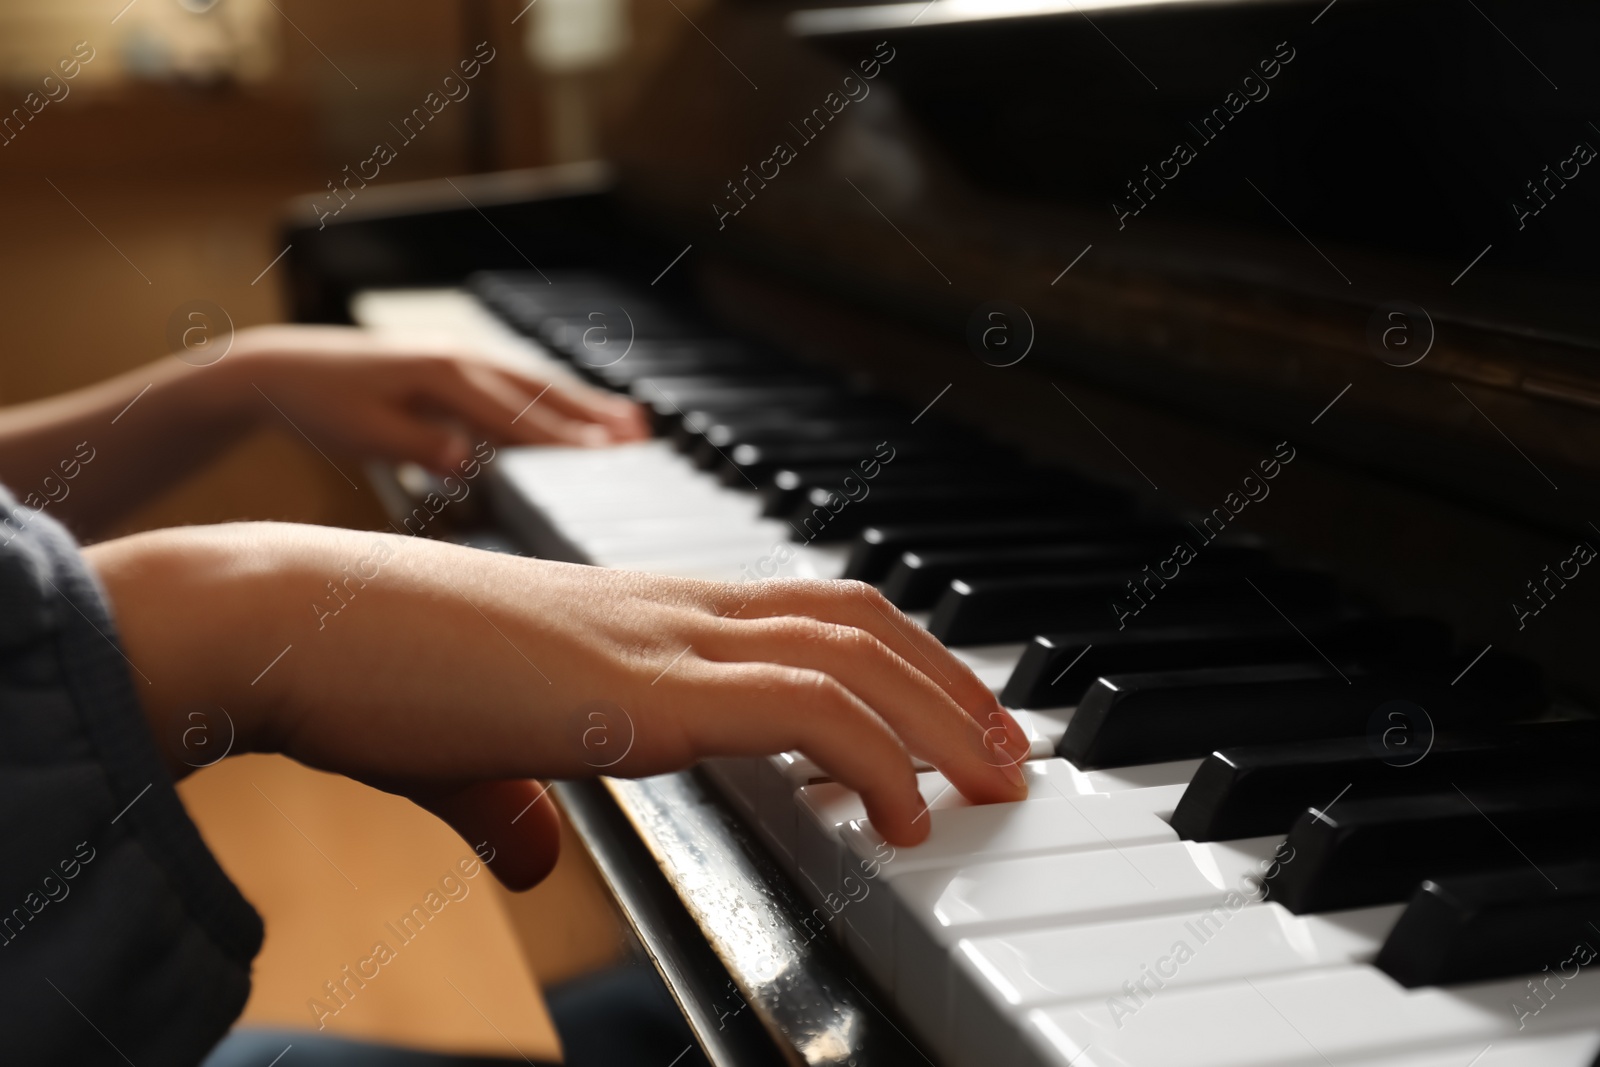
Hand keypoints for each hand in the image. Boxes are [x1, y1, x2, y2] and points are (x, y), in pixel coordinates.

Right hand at [85, 525, 1030, 888]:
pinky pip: (797, 709)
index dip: (891, 654)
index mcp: (641, 611)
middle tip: (1007, 749)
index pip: (806, 606)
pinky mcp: (636, 689)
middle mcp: (668, 608)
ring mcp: (657, 638)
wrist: (292, 618)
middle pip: (858, 617)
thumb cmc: (370, 674)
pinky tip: (894, 821)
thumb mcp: (467, 749)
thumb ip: (513, 800)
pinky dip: (870, 759)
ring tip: (991, 787)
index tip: (942, 715)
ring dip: (939, 720)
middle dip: (949, 683)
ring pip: (851, 654)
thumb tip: (528, 855)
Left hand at [221, 325, 648, 471]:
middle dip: (593, 415)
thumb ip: (416, 446)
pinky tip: (573, 410)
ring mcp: (460, 356)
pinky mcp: (454, 364)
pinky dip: (551, 397)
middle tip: (642, 436)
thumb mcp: (361, 434)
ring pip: (534, 382)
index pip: (515, 415)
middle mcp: (460, 357)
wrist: (281, 368)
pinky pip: (515, 382)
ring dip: (583, 403)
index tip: (605, 457)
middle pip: (540, 390)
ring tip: (630, 422)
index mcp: (442, 374)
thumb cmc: (319, 406)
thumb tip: (465, 460)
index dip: (562, 438)